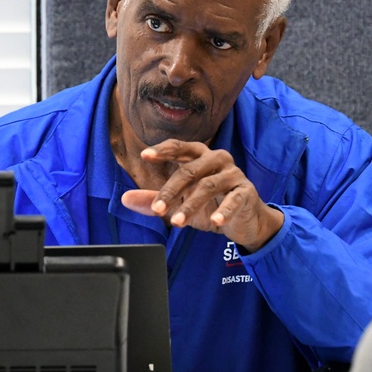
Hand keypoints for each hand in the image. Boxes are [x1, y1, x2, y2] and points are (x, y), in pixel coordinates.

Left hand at [121, 139, 284, 251]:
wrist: (243, 221)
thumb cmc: (210, 205)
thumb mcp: (179, 203)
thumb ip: (154, 199)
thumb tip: (124, 199)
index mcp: (199, 156)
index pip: (179, 148)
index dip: (163, 150)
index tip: (145, 156)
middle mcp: (217, 159)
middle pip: (190, 170)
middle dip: (171, 191)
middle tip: (157, 210)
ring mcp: (233, 174)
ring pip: (208, 186)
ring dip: (191, 205)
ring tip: (177, 222)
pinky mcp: (246, 191)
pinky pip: (234, 199)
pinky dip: (224, 210)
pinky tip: (215, 220)